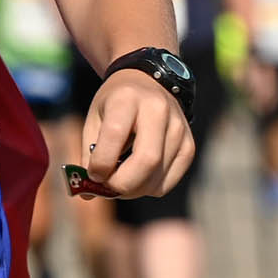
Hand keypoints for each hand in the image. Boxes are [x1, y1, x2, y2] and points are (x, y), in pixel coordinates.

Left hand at [79, 67, 194, 198]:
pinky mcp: (189, 145)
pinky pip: (168, 181)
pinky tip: (138, 176)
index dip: (101, 162)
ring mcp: (178, 128)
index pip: (116, 134)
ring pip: (158, 177)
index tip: (93, 174)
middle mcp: (158, 111)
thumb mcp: (94, 118)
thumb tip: (88, 194)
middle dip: (122, 184)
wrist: (147, 83)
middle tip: (107, 188)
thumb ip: (89, 153)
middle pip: (146, 160)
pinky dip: (149, 188)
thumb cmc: (114, 105)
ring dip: (133, 189)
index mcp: (127, 99)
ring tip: (119, 179)